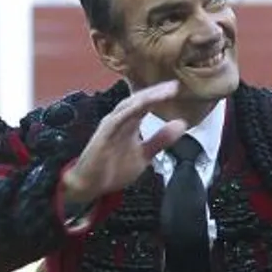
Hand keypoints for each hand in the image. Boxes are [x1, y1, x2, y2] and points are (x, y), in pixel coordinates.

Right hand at [59, 80, 186, 205]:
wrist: (89, 186)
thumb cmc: (113, 169)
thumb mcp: (144, 155)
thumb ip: (160, 140)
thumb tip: (181, 124)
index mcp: (129, 123)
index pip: (145, 104)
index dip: (159, 95)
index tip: (176, 88)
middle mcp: (119, 120)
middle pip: (138, 100)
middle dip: (155, 92)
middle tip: (174, 86)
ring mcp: (110, 126)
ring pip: (129, 106)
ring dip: (146, 98)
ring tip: (163, 93)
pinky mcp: (103, 135)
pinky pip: (117, 119)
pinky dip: (129, 111)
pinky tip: (141, 105)